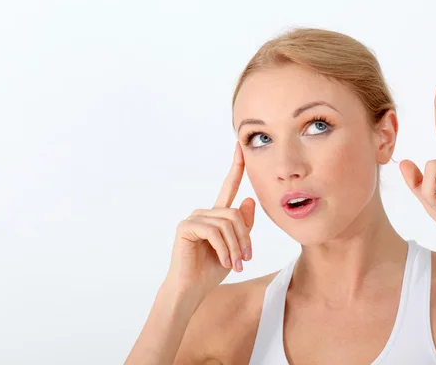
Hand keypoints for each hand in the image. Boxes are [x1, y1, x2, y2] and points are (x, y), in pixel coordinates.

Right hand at [166, 141, 255, 296]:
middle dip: (245, 238)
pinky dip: (224, 248)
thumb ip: (243, 226)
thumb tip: (249, 199)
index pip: (229, 186)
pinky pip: (214, 231)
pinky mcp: (186, 226)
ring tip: (236, 265)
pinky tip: (224, 262)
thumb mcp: (236, 248)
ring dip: (235, 247)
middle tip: (245, 260)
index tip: (240, 146)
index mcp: (217, 215)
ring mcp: (194, 218)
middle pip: (235, 213)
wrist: (192, 290)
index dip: (236, 166)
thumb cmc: (212, 270)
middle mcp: (204, 212)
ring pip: (227, 222)